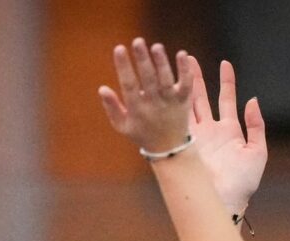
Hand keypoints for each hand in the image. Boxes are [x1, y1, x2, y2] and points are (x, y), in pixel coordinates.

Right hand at [99, 38, 191, 154]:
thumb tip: (102, 88)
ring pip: (166, 80)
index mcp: (137, 109)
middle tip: (138, 41)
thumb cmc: (142, 134)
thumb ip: (112, 107)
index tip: (119, 49)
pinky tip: (182, 54)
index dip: (124, 66)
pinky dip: (185, 70)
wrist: (170, 149)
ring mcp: (170, 102)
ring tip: (156, 46)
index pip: (129, 84)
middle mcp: (154, 104)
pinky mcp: (184, 101)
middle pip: (148, 79)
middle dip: (142, 60)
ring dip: (162, 63)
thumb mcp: (123, 125)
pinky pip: (186, 84)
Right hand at [187, 56, 266, 212]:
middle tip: (188, 58)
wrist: (224, 201)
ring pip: (186, 106)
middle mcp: (210, 131)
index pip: (226, 99)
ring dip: (180, 87)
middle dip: (195, 78)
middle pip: (201, 98)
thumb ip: (256, 126)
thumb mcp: (257, 153)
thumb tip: (253, 100)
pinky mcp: (184, 145)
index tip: (225, 63)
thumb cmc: (243, 183)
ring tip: (174, 67)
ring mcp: (195, 137)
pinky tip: (166, 90)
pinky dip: (173, 106)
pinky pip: (178, 122)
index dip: (226, 81)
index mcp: (229, 131)